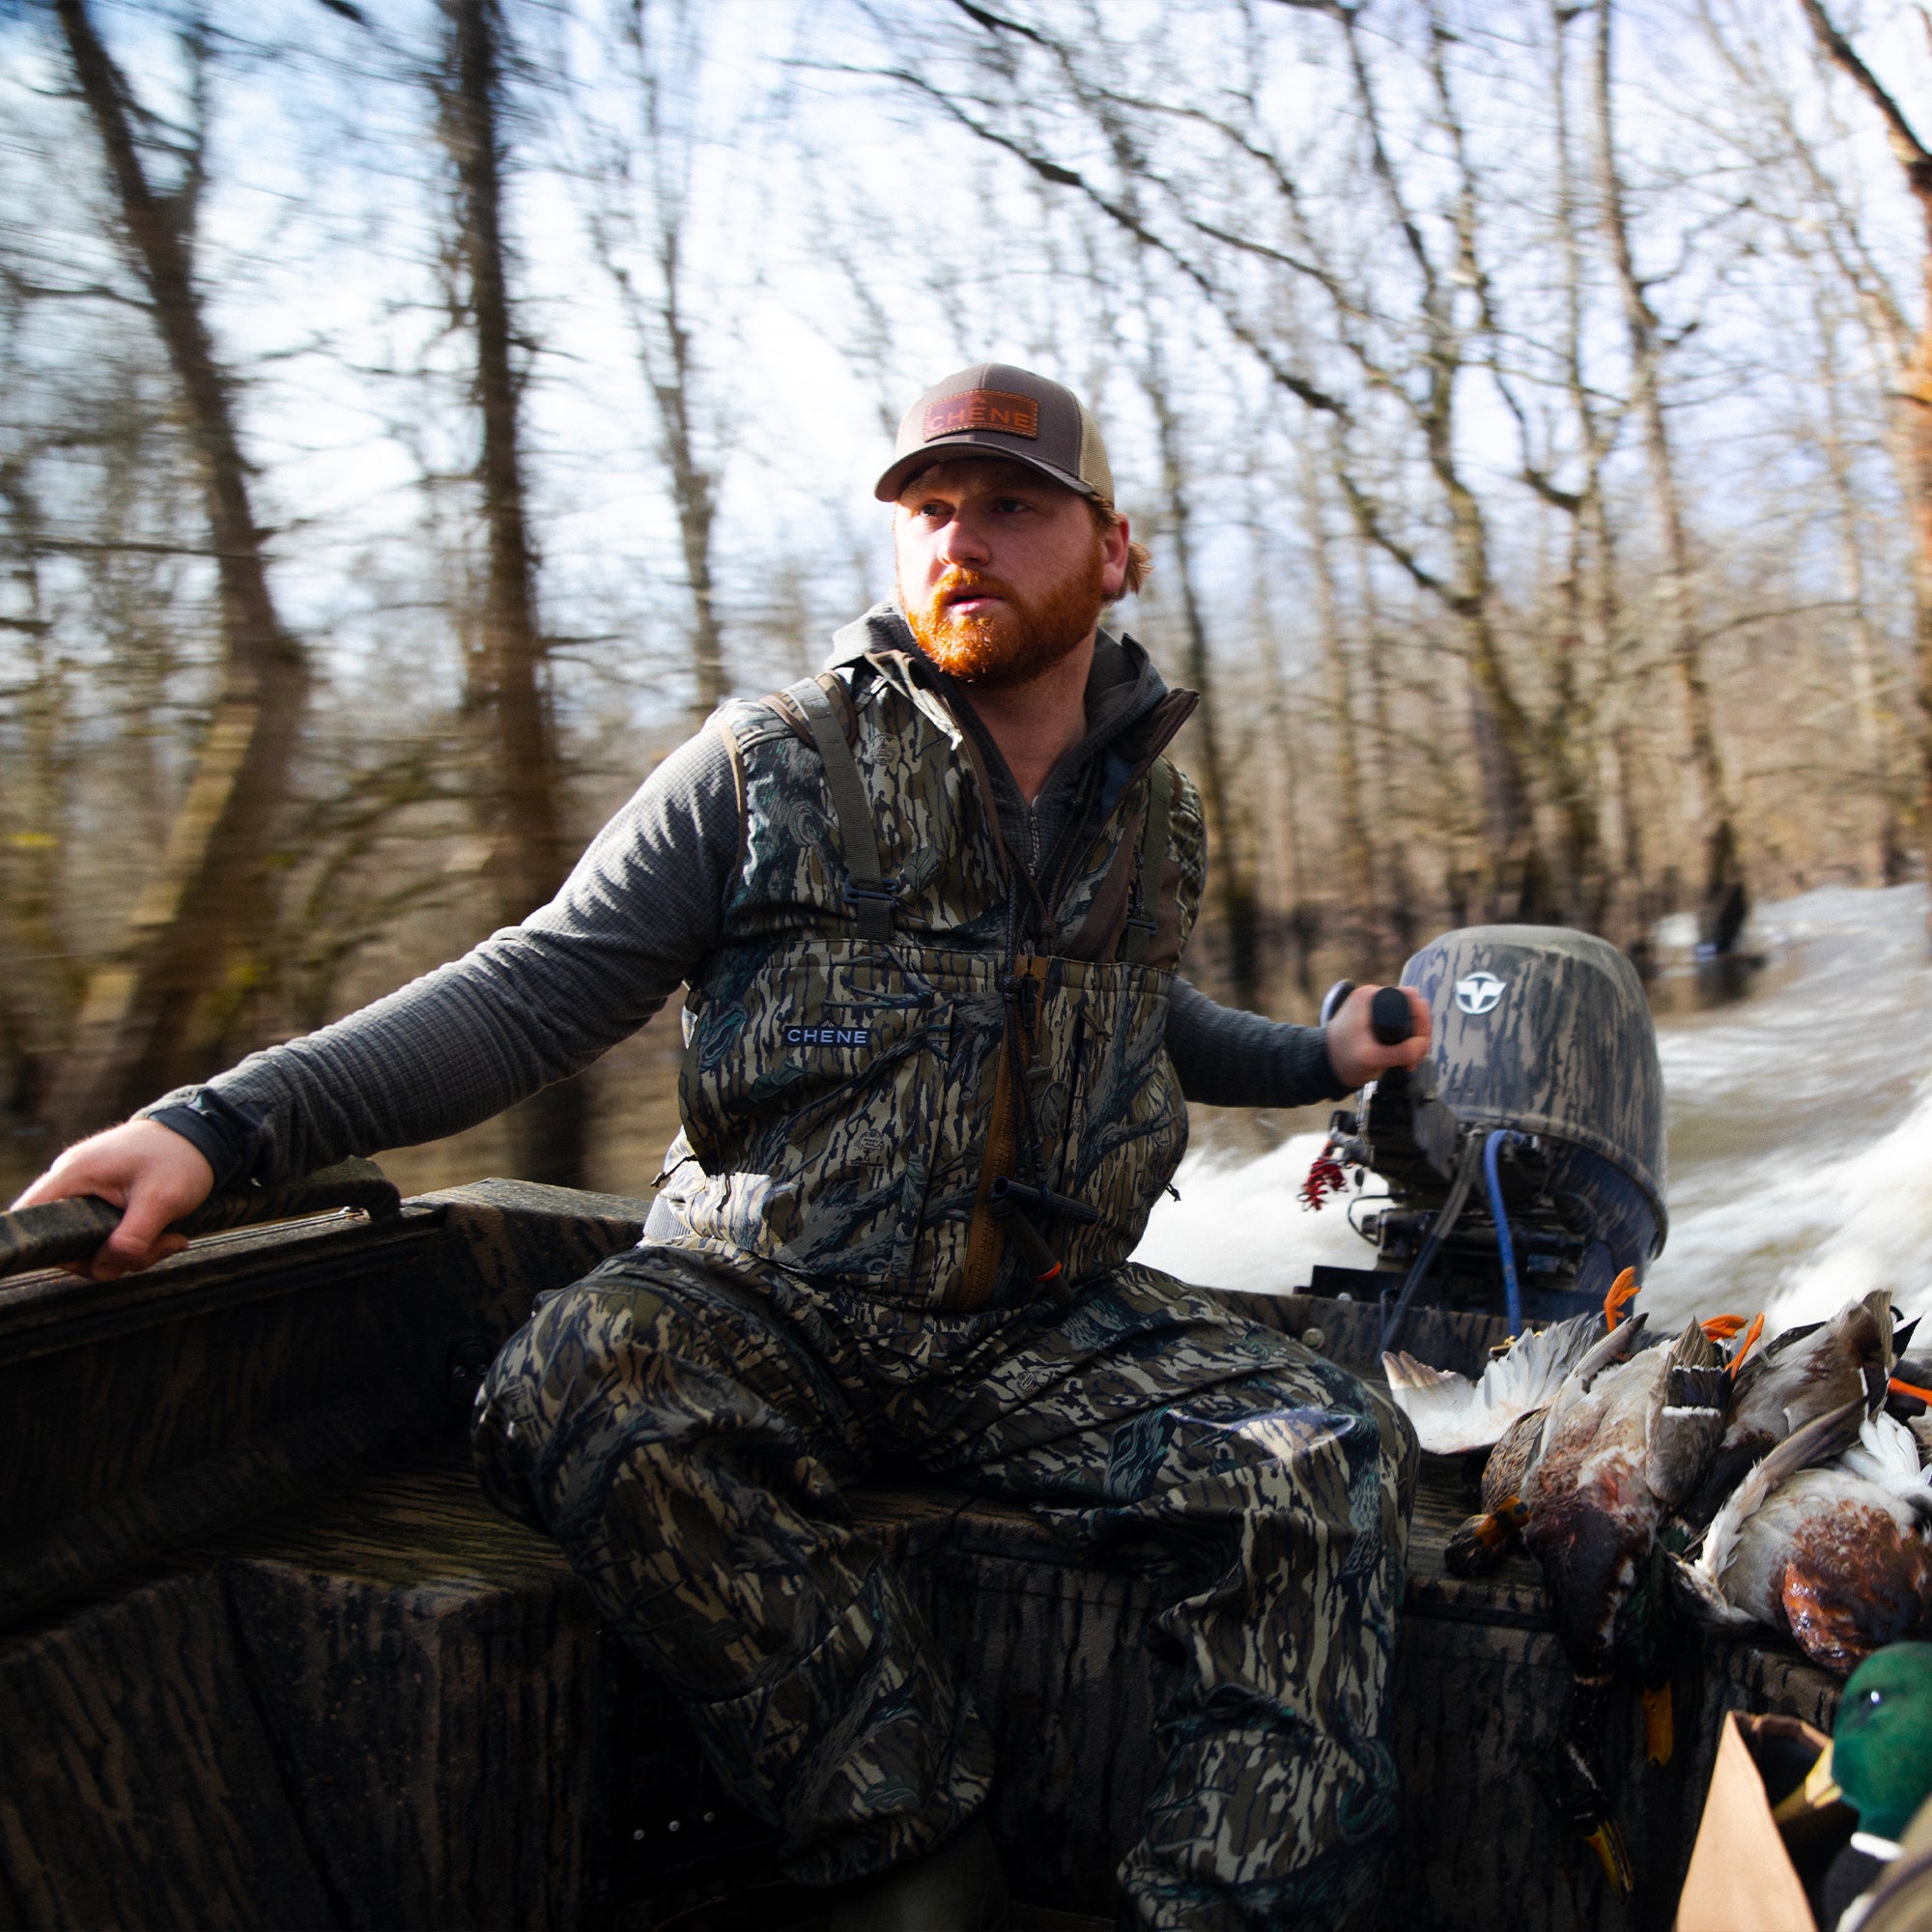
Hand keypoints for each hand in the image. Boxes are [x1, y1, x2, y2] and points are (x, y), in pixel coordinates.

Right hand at [10, 1119, 215, 1279]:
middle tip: (155, 1249)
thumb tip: (102, 1270)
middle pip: (67, 1239)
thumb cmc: (181, 1157)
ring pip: (92, 1241)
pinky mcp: (104, 1196)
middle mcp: (72, 1180)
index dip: (53, 1248)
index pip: (31, 1217)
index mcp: (74, 1174)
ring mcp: (88, 1188)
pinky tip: (168, 1236)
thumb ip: (131, 1239)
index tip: (94, 1258)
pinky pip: (108, 1231)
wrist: (205, 1132)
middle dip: (111, 1256)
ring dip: (132, 1252)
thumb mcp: (161, 1201)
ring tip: (172, 1239)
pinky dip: (136, 1241)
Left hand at [1323, 983, 1431, 1090]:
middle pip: (1412, 1007)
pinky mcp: (1375, 1018)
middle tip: (1418, 1055)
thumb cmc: (1341, 1059)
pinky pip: (1401, 1023)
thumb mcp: (1371, 1059)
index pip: (1410, 998)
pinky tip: (1406, 1056)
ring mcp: (1374, 1007)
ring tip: (1411, 1060)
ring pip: (1409, 1017)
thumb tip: (1422, 1045)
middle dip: (1420, 1031)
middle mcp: (1373, 996)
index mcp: (1370, 997)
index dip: (1421, 1020)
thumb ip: (1399, 1053)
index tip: (1421, 1042)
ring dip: (1415, 1037)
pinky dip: (1407, 1038)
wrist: (1323, 1065)